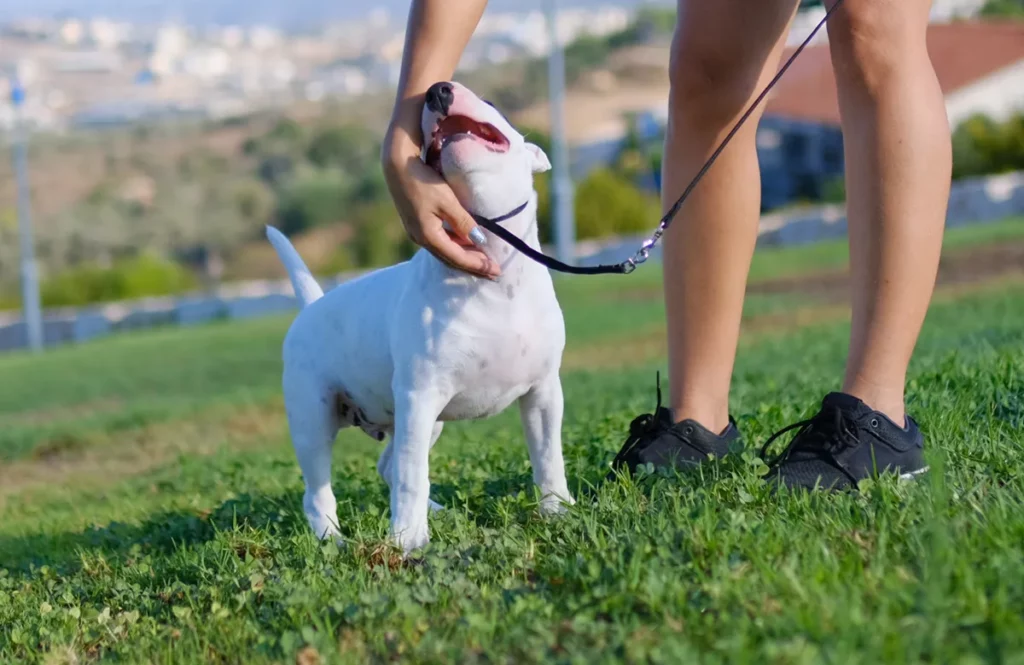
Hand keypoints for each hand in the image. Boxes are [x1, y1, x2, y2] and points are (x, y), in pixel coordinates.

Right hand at [382, 121, 500, 279]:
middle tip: (494, 273)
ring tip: (484, 262)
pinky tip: (467, 246)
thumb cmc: (423, 181)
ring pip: (445, 252)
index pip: (458, 257)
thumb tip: (479, 241)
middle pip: (451, 259)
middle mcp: (420, 239)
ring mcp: (417, 232)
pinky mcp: (417, 225)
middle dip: (473, 267)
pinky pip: (440, 243)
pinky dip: (456, 247)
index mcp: (428, 236)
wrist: (397, 166)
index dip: (478, 265)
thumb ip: (464, 222)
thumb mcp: (447, 201)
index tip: (496, 270)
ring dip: (465, 258)